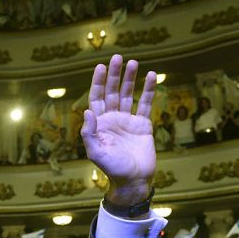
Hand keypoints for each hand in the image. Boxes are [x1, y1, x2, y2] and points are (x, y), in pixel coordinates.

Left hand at [82, 54, 156, 202]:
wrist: (134, 180)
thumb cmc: (113, 169)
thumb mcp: (96, 153)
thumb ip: (89, 133)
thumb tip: (87, 111)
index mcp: (99, 125)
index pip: (97, 98)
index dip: (98, 82)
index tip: (101, 66)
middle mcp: (112, 120)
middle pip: (112, 92)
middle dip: (114, 75)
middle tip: (118, 57)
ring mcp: (128, 121)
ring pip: (128, 95)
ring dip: (130, 79)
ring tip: (134, 63)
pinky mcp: (143, 125)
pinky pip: (146, 104)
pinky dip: (148, 90)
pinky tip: (151, 76)